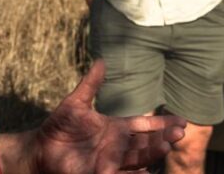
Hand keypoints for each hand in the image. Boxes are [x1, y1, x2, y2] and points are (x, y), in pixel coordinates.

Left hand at [34, 60, 185, 172]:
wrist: (41, 147)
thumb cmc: (59, 126)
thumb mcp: (76, 103)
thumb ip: (91, 84)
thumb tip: (101, 60)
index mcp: (115, 129)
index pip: (144, 126)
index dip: (162, 123)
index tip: (182, 121)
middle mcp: (117, 146)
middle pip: (146, 143)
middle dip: (163, 138)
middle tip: (179, 132)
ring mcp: (111, 161)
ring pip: (138, 158)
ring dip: (152, 153)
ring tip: (165, 147)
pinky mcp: (101, 173)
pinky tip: (148, 172)